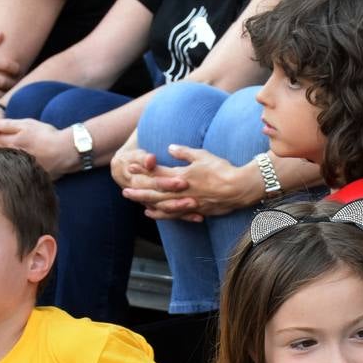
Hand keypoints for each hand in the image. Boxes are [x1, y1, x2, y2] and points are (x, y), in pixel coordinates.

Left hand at [0, 117, 77, 178]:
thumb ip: (6, 125)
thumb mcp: (26, 125)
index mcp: (11, 145)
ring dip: (0, 160)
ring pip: (6, 164)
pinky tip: (11, 168)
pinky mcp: (31, 176)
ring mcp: (22, 168)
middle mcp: (14, 158)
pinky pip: (18, 173)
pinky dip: (12, 170)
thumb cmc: (46, 135)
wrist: (66, 151)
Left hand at [120, 145, 258, 221]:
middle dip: (138, 190)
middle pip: (155, 191)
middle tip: (124, 190)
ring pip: (161, 204)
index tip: (130, 167)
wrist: (239, 188)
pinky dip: (160, 214)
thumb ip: (185, 152)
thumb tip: (170, 147)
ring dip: (145, 202)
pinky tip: (150, 213)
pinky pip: (173, 214)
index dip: (143, 170)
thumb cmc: (222, 169)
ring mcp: (187, 202)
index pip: (158, 172)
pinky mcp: (194, 210)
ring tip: (132, 200)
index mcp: (182, 175)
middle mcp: (181, 190)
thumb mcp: (203, 155)